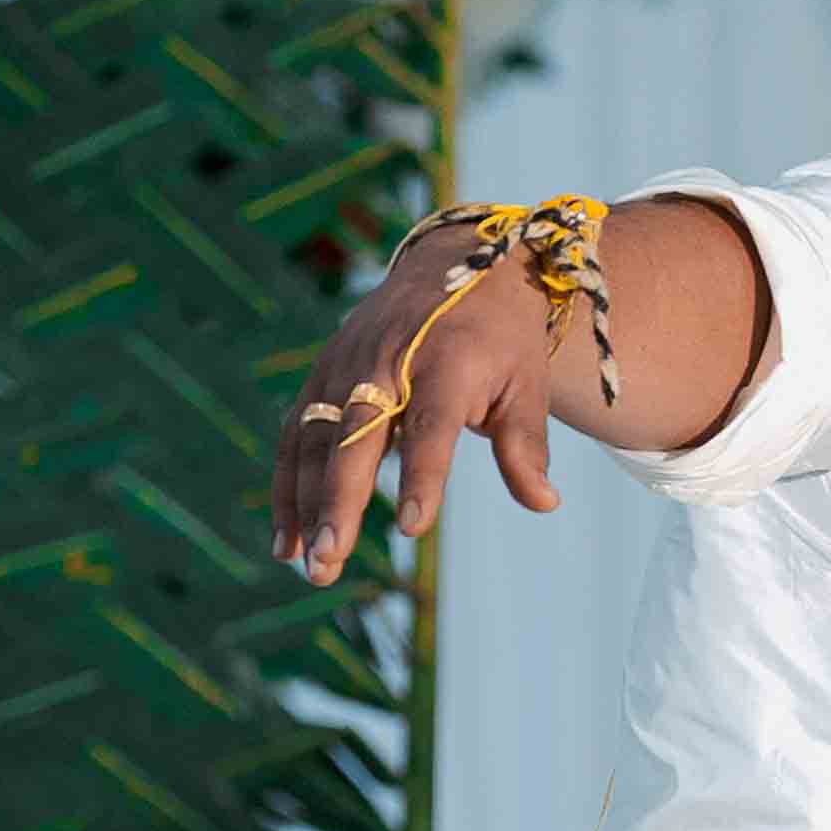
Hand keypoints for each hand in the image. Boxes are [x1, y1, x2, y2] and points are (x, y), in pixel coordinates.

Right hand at [273, 228, 554, 584]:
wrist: (459, 264)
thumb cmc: (500, 339)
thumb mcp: (526, 383)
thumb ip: (524, 445)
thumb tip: (544, 503)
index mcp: (445, 362)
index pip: (430, 425)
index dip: (421, 476)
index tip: (412, 527)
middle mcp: (386, 361)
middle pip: (354, 437)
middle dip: (338, 501)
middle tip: (331, 561)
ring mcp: (346, 365)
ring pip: (316, 440)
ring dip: (305, 504)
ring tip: (310, 565)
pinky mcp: (323, 373)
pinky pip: (297, 434)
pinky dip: (287, 487)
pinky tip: (288, 541)